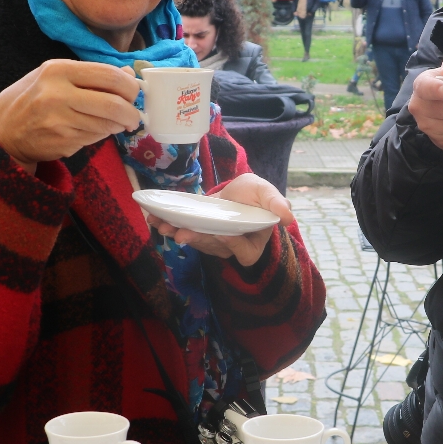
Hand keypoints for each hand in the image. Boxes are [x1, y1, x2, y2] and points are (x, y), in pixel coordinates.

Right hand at [0, 60, 142, 171]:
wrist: (3, 132)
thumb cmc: (31, 99)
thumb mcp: (55, 77)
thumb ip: (91, 75)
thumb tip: (128, 73)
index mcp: (59, 70)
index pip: (109, 75)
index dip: (129, 86)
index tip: (134, 93)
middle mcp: (58, 93)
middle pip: (114, 104)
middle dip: (131, 112)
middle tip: (134, 116)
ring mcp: (60, 119)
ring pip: (107, 124)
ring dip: (118, 126)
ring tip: (116, 123)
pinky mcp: (63, 141)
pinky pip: (95, 137)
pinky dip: (102, 134)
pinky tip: (95, 130)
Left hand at [145, 173, 290, 267]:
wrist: (239, 191)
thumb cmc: (257, 195)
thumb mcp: (268, 194)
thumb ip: (276, 203)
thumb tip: (287, 216)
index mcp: (253, 241)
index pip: (245, 252)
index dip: (234, 245)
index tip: (223, 233)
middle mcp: (232, 246)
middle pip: (215, 248)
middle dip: (197, 240)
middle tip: (181, 232)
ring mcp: (214, 242)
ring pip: (197, 243)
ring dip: (178, 234)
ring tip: (163, 224)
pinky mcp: (199, 233)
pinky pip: (185, 233)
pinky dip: (169, 226)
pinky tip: (155, 218)